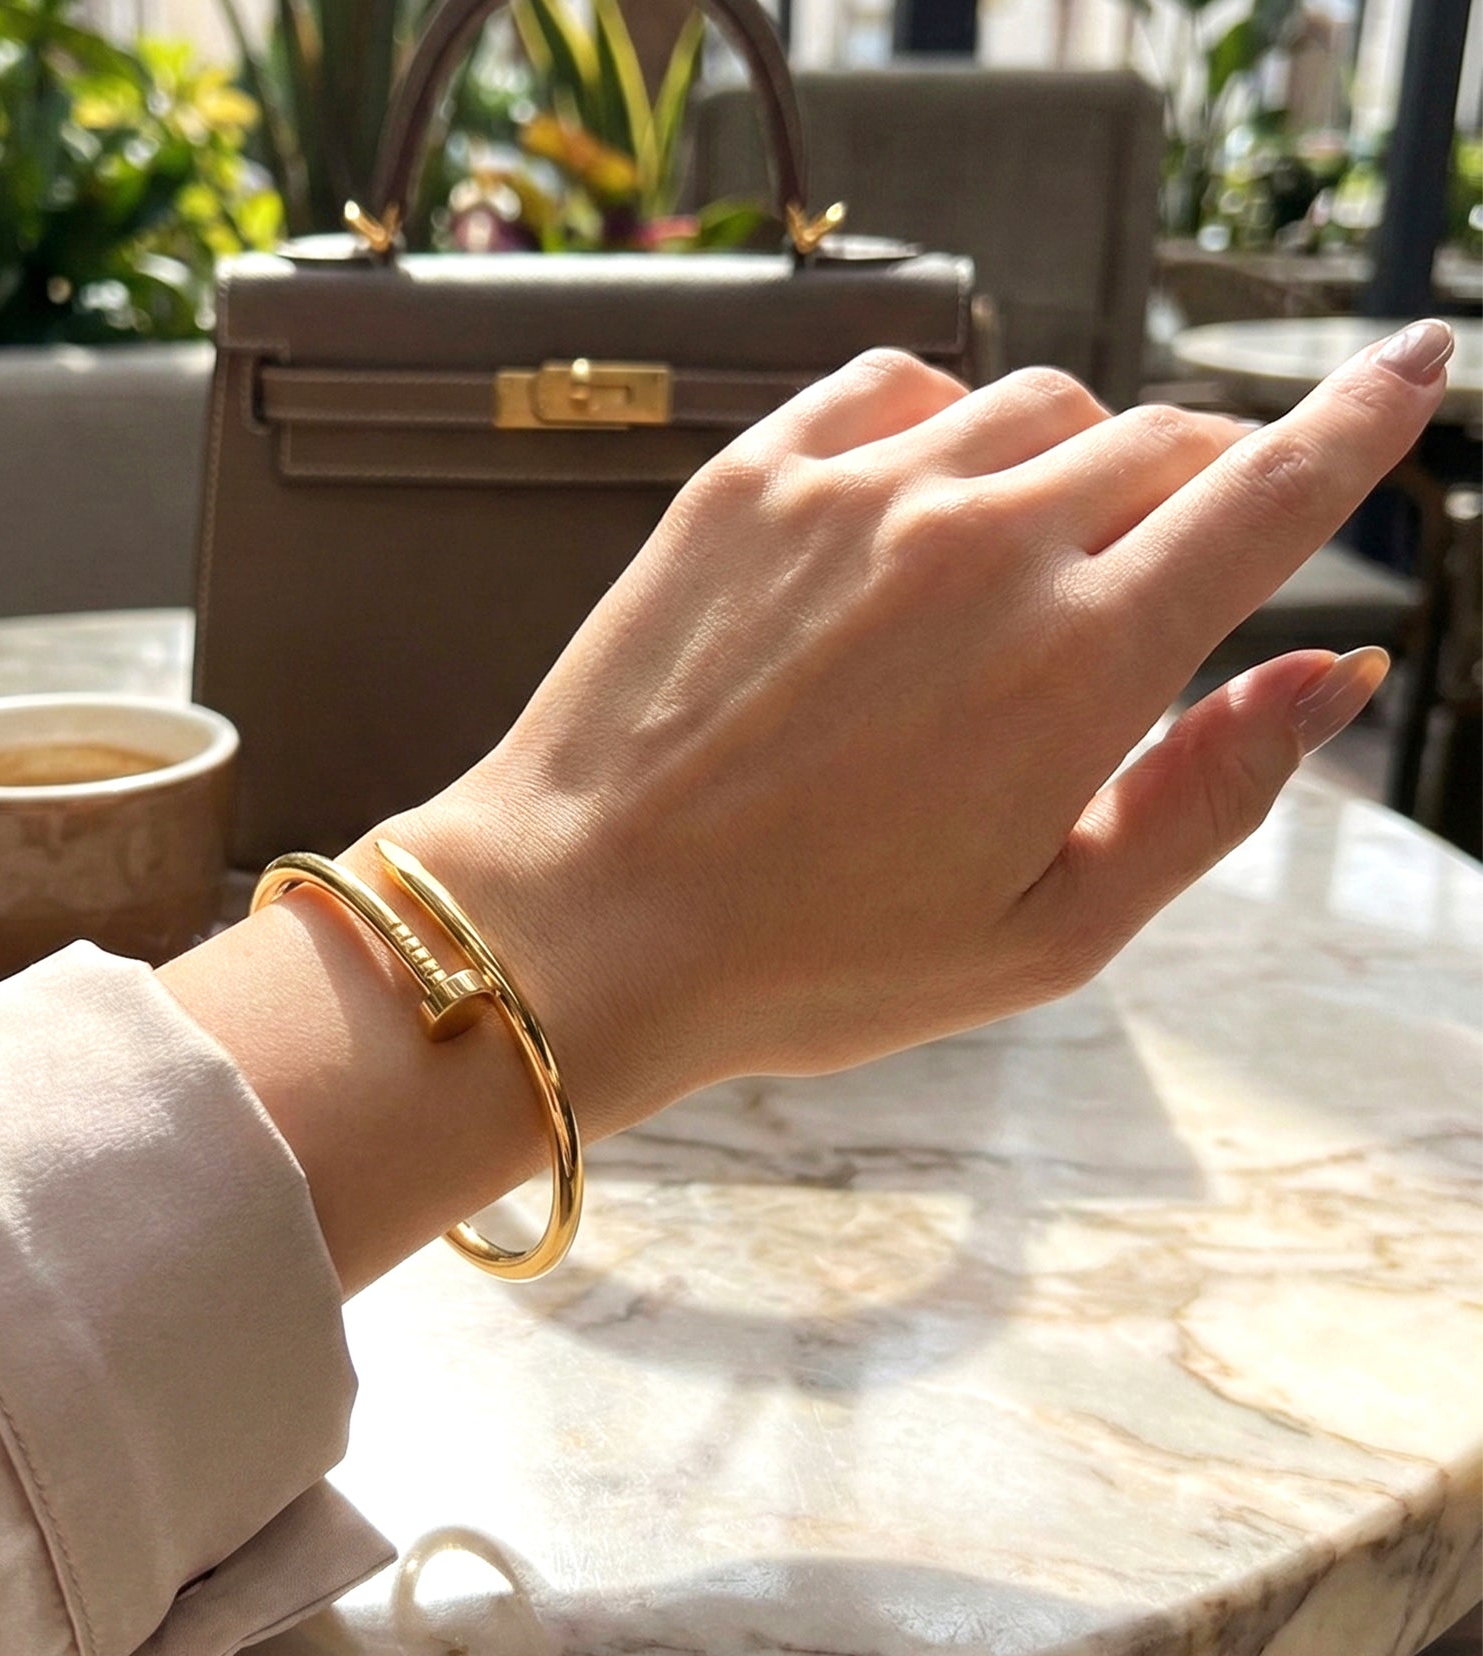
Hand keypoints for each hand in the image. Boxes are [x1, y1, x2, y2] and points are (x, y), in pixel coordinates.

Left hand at [388, 321, 1451, 1137]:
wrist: (581, 922)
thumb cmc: (808, 961)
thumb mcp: (1044, 934)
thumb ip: (1205, 799)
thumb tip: (1322, 677)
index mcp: (1079, 664)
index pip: (1267, 495)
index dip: (1356, 426)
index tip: (1412, 368)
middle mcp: (982, 546)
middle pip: (1160, 444)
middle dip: (1194, 493)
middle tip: (1155, 575)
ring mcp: (859, 494)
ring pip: (1038, 407)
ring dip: (1070, 465)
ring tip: (1020, 570)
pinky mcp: (754, 476)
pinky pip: (901, 386)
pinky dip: (944, 427)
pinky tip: (920, 508)